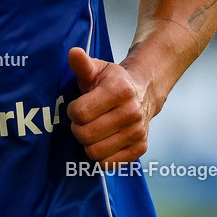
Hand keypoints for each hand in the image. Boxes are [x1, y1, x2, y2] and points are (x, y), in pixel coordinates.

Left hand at [66, 46, 153, 165]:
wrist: (144, 92)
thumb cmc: (113, 81)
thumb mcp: (97, 69)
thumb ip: (82, 64)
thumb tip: (73, 52)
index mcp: (120, 90)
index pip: (80, 113)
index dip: (72, 111)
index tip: (76, 106)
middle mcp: (132, 112)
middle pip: (86, 135)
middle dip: (77, 128)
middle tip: (83, 120)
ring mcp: (138, 132)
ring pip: (95, 152)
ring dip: (88, 143)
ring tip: (93, 129)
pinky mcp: (140, 148)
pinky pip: (109, 163)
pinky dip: (101, 155)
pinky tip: (104, 140)